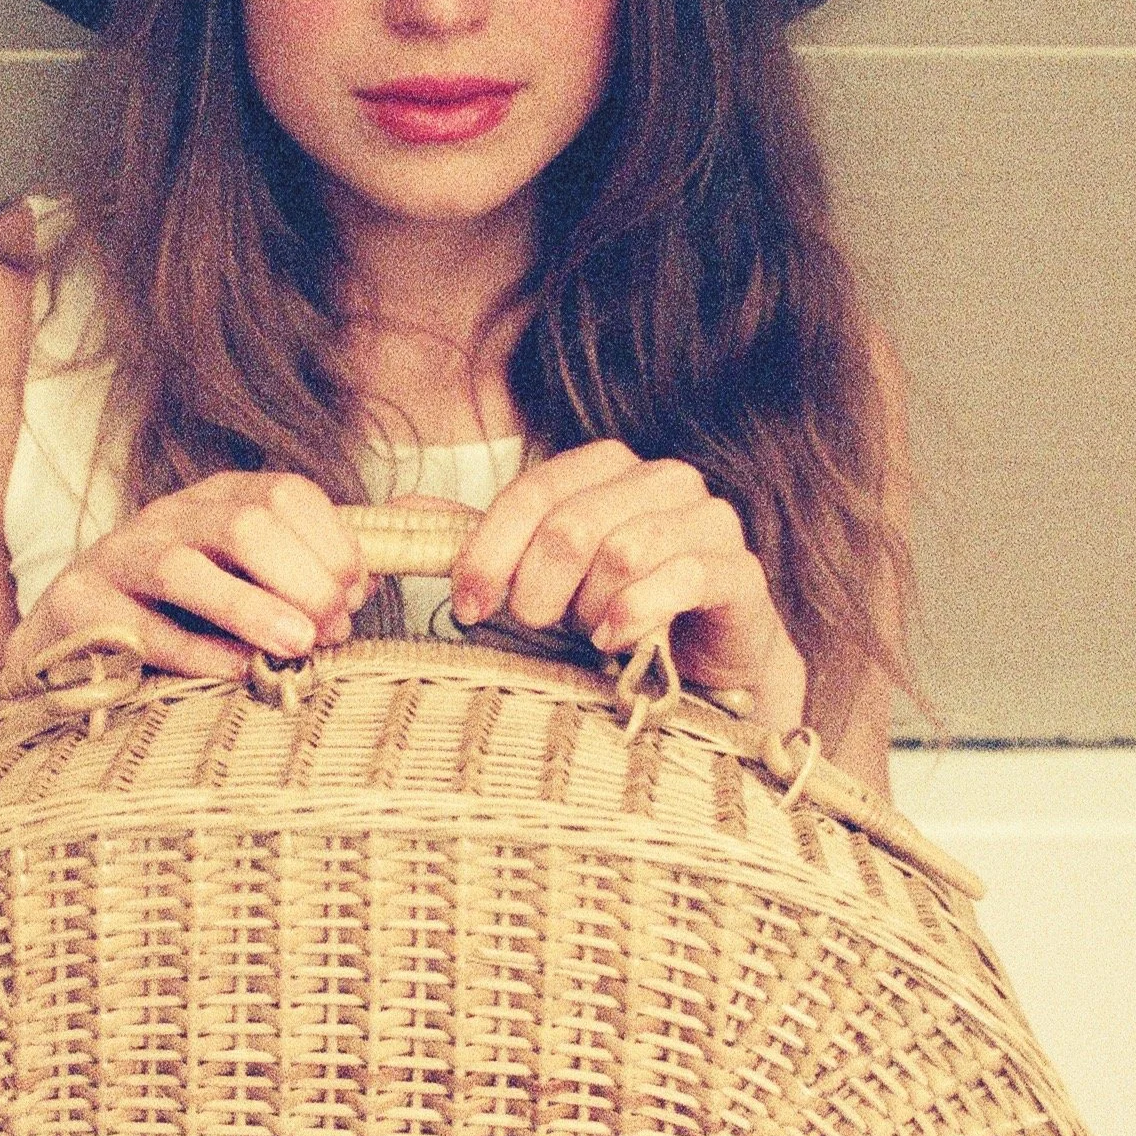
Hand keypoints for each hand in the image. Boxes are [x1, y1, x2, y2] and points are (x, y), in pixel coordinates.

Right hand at [5, 468, 370, 690]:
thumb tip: (370, 586)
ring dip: (251, 608)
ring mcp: (120, 557)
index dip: (332, 544)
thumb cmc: (178, 610)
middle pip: (243, 524)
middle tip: (332, 627)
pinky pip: (143, 629)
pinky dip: (197, 652)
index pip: (285, 495)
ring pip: (185, 569)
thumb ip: (303, 575)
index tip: (357, 595)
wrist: (70, 634)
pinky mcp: (81, 605)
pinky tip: (238, 670)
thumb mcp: (242, 577)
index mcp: (217, 499)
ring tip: (299, 645)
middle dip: (300, 576)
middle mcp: (169, 517)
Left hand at [446, 440, 808, 733]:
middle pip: (572, 525)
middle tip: (533, 626)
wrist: (708, 668)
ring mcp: (709, 520)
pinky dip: (635, 615)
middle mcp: (663, 480)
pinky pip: (680, 578)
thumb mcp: (537, 577)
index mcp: (610, 468)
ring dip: (589, 608)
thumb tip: (397, 510)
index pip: (534, 491)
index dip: (489, 550)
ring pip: (622, 551)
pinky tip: (617, 641)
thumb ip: (477, 540)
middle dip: (536, 589)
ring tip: (588, 634)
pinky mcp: (739, 571)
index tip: (465, 604)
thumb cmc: (616, 614)